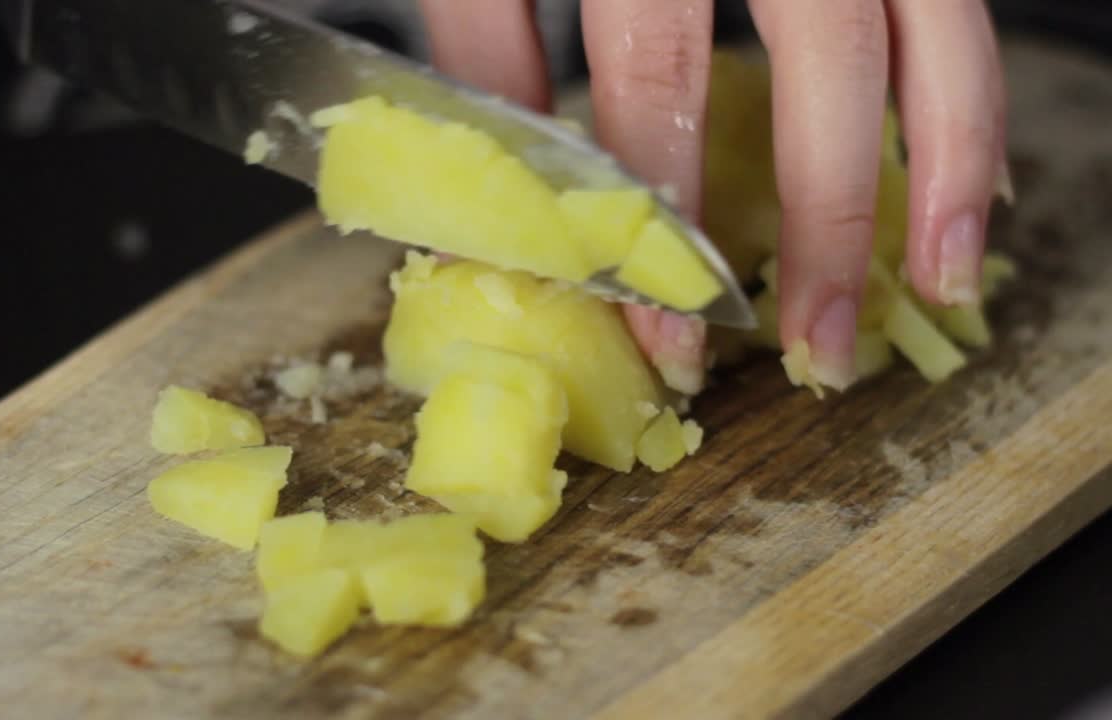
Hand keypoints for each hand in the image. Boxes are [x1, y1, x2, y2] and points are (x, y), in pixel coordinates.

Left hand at [418, 0, 1006, 392]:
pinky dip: (963, 82)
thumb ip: (491, 39)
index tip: (667, 335)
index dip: (664, 220)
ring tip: (943, 281)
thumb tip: (531, 191)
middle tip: (814, 348)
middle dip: (826, 217)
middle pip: (823, 49)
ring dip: (945, 156)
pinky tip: (963, 167)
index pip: (655, 73)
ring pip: (928, 11)